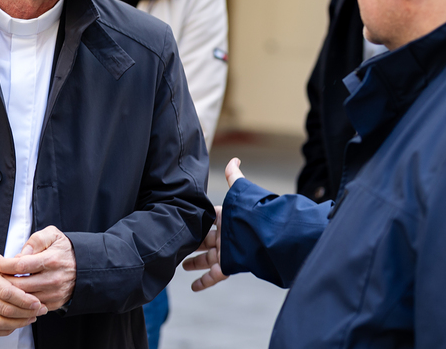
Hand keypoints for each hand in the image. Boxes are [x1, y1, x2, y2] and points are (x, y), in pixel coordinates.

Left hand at [0, 226, 76, 309]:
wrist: (84, 267)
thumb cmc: (63, 249)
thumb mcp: (53, 235)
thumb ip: (36, 240)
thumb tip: (20, 255)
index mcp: (51, 260)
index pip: (21, 265)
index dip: (4, 264)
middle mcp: (53, 279)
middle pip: (19, 285)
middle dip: (3, 281)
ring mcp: (54, 294)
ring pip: (23, 299)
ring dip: (10, 293)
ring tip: (2, 285)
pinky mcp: (54, 304)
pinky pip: (32, 307)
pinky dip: (21, 302)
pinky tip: (15, 294)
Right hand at [0, 253, 46, 335]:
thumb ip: (11, 266)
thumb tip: (31, 271)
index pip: (7, 292)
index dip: (25, 300)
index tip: (37, 302)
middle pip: (5, 309)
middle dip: (26, 312)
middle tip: (39, 310)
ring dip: (19, 323)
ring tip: (31, 318)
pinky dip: (6, 330)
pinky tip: (15, 324)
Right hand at [182, 157, 244, 291]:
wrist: (267, 235)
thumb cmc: (253, 212)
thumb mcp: (239, 191)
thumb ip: (234, 176)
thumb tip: (234, 158)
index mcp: (227, 218)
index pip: (209, 216)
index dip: (198, 216)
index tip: (183, 216)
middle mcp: (225, 235)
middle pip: (204, 239)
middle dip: (192, 242)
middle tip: (179, 244)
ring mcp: (226, 252)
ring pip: (205, 259)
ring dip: (193, 263)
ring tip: (181, 265)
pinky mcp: (228, 266)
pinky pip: (213, 276)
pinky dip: (203, 282)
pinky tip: (193, 287)